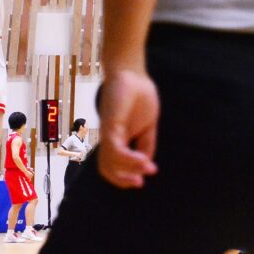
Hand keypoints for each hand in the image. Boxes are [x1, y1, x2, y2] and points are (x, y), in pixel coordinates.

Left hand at [97, 68, 158, 188]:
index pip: (112, 166)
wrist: (130, 71)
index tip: (142, 181)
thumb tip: (147, 163)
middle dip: (122, 181)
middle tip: (139, 183)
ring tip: (146, 170)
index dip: (124, 178)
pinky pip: (114, 147)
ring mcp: (108, 130)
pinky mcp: (110, 123)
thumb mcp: (147, 124)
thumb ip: (145, 143)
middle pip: (106, 169)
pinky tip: (143, 159)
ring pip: (109, 162)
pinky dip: (129, 158)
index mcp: (117, 139)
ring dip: (128, 171)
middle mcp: (109, 137)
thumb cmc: (138, 94)